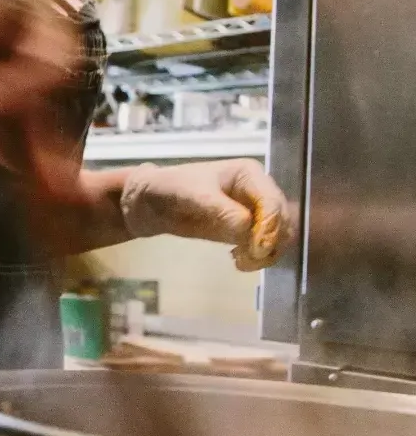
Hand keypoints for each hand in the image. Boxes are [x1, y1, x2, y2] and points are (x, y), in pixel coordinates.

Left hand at [120, 159, 294, 270]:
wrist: (152, 202)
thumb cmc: (171, 188)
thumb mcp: (194, 195)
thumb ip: (221, 210)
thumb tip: (248, 228)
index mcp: (249, 173)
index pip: (272, 200)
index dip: (270, 225)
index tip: (257, 247)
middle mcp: (258, 190)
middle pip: (282, 219)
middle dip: (271, 241)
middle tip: (249, 259)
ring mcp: (254, 211)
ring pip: (278, 235)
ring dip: (267, 253)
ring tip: (242, 262)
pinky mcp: (246, 230)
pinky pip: (264, 246)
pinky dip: (258, 257)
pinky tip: (239, 261)